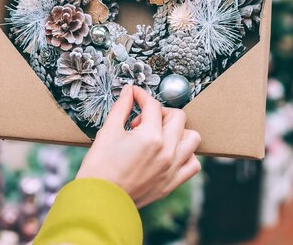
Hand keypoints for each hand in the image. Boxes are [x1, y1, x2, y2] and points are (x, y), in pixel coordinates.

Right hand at [76, 85, 201, 207]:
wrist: (99, 200)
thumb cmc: (99, 168)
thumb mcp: (108, 132)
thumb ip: (122, 108)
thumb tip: (129, 91)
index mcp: (150, 137)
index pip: (153, 106)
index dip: (141, 96)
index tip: (134, 96)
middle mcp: (167, 151)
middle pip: (177, 117)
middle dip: (160, 112)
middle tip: (143, 120)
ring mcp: (172, 168)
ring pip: (192, 139)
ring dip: (178, 132)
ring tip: (160, 136)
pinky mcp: (172, 183)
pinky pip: (193, 164)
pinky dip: (186, 155)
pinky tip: (169, 153)